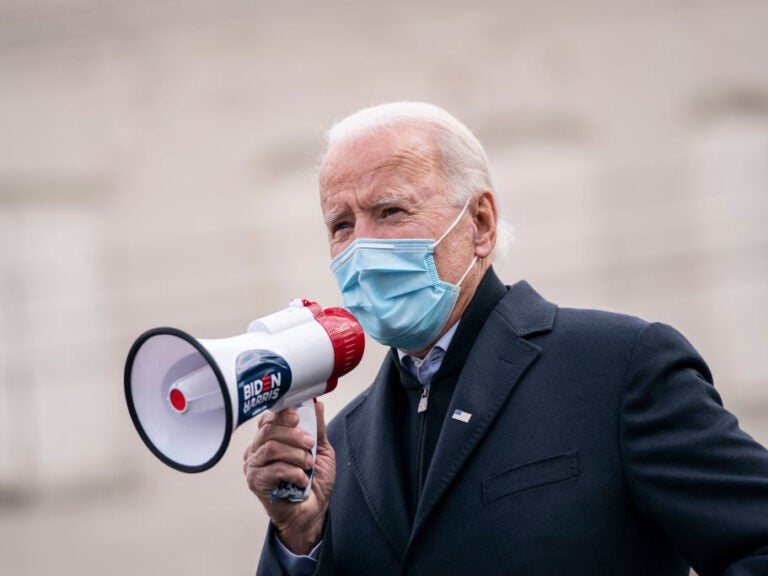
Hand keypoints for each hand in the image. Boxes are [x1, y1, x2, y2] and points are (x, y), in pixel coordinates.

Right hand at [243, 400, 335, 554]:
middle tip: (309, 444)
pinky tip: (302, 479)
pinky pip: (273, 469)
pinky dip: (293, 472)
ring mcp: (253, 465)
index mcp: (271, 437)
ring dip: (295, 454)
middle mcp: (258, 449)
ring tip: (308, 464)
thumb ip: (317, 428)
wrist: (312, 511)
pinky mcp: (255, 482)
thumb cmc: (313, 481)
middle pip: (268, 430)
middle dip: (293, 434)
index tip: (298, 418)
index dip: (282, 415)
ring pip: (270, 448)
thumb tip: (316, 403)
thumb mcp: (321, 450)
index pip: (268, 418)